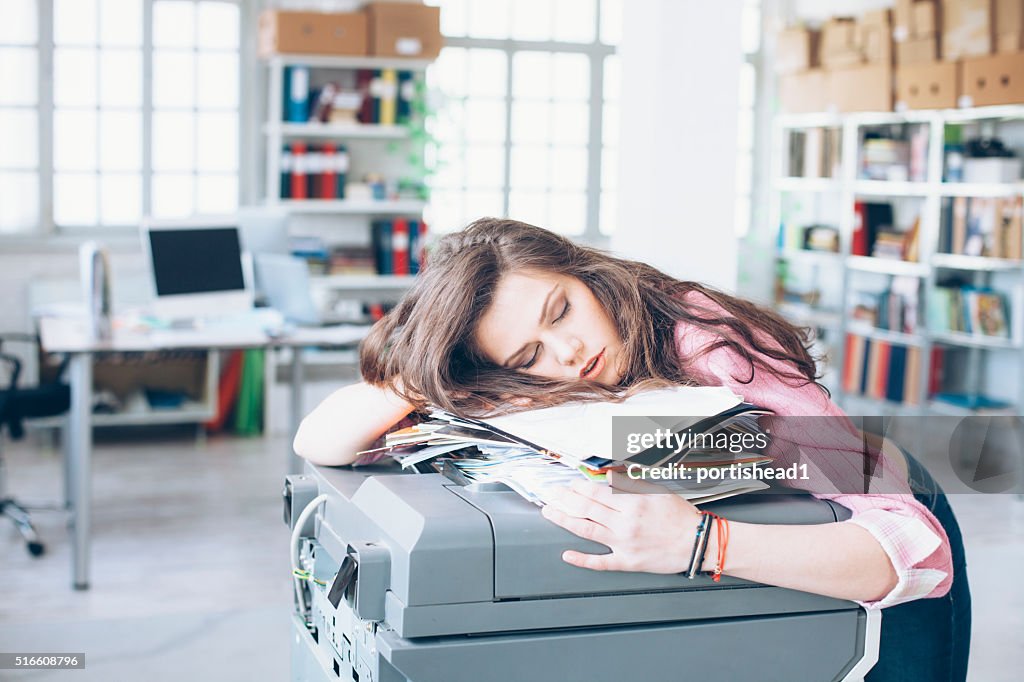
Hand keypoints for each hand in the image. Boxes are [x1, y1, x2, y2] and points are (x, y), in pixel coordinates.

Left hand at [540, 470, 701, 573]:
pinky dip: (582, 559)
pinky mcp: (627, 562)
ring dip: (564, 520)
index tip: (567, 484)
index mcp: (632, 503)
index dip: (577, 488)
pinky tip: (567, 554)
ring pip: (587, 530)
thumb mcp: (656, 491)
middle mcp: (625, 523)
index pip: (596, 493)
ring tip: (550, 513)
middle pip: (586, 509)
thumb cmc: (679, 516)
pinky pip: (600, 562)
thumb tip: (609, 479)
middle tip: (551, 496)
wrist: (696, 542)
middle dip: (564, 501)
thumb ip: (631, 484)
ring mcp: (624, 544)